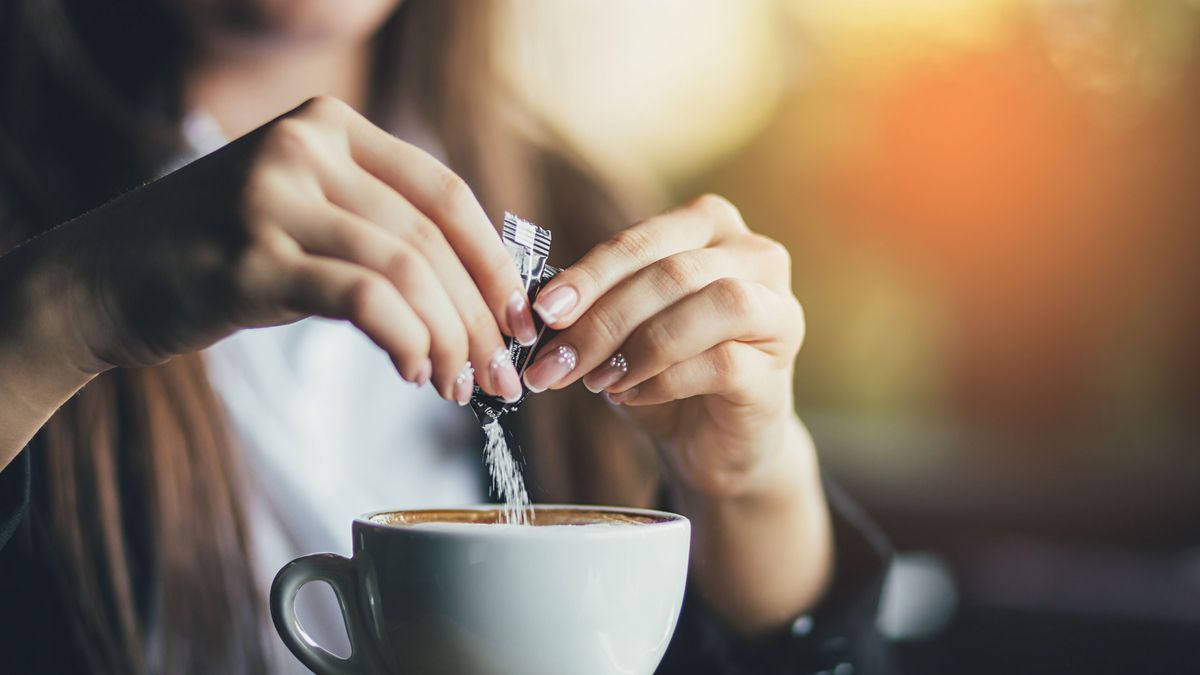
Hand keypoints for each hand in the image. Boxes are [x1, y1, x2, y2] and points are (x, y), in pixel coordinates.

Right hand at [34, 96, 533, 403]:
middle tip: (499, 375)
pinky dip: (406, 340)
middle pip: (432, 240)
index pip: (445, 194)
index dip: (494, 262)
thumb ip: (376, 225)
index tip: (519, 318)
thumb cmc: (216, 254)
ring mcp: (275, 197)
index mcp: (330, 125)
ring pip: (407, 272)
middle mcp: (305, 146)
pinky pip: (364, 300)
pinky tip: (415, 372)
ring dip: (448, 339)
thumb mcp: (301, 212)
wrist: (102, 279)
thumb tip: (478, 292)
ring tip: (459, 386)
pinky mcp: (252, 259)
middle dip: (479, 317)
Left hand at [521, 194, 805, 496]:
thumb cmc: (664, 373)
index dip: (589, 275)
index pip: (643, 241)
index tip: (542, 313)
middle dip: (603, 319)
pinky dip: (664, 379)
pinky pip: (722, 362)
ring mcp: (778, 311)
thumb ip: (594, 306)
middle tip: (556, 361)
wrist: (712, 443)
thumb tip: (540, 308)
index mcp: (711, 228)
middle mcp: (756, 257)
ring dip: (640, 345)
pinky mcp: (778, 368)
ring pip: (711, 305)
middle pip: (673, 273)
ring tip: (596, 380)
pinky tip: (629, 396)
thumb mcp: (621, 330)